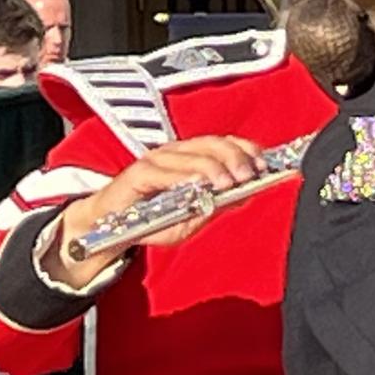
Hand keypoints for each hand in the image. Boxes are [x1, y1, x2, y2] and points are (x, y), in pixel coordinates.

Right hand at [47, 136, 267, 288]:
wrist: (110, 230)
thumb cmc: (152, 220)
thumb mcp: (192, 217)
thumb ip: (215, 205)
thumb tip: (244, 195)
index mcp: (191, 158)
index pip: (223, 143)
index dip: (245, 149)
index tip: (264, 164)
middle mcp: (175, 153)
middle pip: (211, 144)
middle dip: (235, 157)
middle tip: (250, 175)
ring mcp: (156, 160)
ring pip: (190, 155)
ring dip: (214, 167)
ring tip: (231, 182)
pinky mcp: (137, 174)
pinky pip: (164, 172)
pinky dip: (184, 176)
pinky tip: (200, 184)